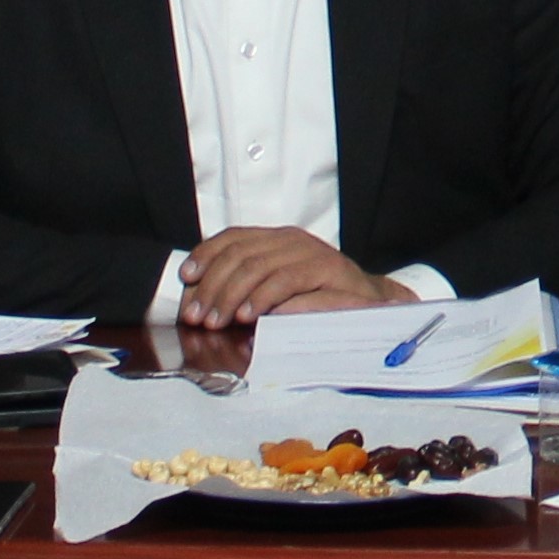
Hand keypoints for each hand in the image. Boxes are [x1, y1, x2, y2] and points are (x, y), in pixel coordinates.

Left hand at [178, 226, 411, 329]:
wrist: (371, 303)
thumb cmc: (320, 299)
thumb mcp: (279, 288)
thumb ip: (249, 285)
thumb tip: (204, 297)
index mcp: (277, 238)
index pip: (233, 237)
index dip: (205, 255)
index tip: (186, 278)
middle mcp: (291, 239)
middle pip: (239, 254)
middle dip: (212, 286)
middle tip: (197, 315)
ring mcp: (310, 252)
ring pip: (257, 266)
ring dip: (230, 296)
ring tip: (217, 321)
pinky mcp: (327, 269)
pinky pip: (286, 280)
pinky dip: (262, 299)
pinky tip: (247, 316)